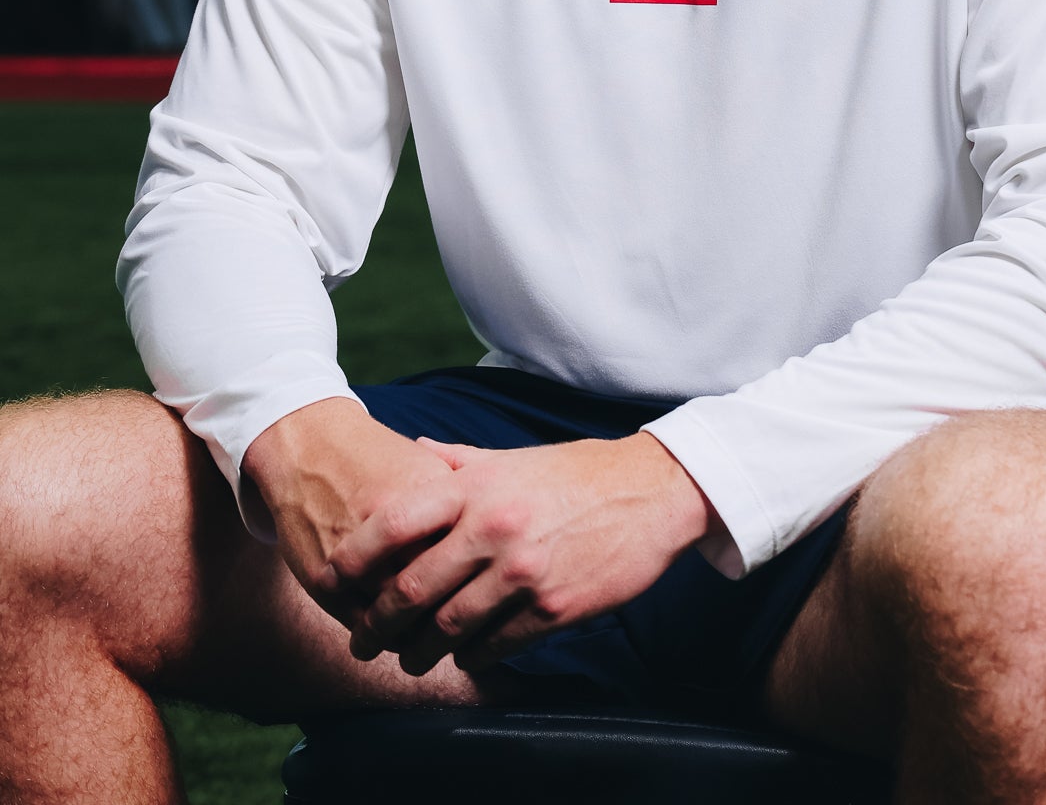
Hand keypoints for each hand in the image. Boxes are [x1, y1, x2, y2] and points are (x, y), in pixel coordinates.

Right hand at [241, 398, 456, 623]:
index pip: (467, 564)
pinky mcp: (324, 575)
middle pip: (435, 599)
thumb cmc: (376, 459)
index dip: (474, 592)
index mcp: (433, 500)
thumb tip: (493, 555)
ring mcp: (359, 555)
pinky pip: (358, 621)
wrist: (310, 443)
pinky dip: (374, 634)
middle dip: (445, 625)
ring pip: (396, 621)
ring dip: (408, 639)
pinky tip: (381, 632)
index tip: (474, 602)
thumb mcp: (426, 466)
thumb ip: (461, 506)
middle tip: (449, 635)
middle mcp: (398, 530)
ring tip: (417, 643)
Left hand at [320, 430, 714, 676]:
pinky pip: (494, 645)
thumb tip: (415, 450)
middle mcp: (493, 527)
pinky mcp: (553, 607)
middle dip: (378, 624)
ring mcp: (523, 572)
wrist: (649, 493)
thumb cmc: (575, 473)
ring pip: (449, 626)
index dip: (356, 557)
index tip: (334, 581)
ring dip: (420, 650)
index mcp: (477, 486)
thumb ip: (459, 460)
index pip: (396, 523)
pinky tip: (464, 656)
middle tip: (363, 641)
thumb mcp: (513, 458)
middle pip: (414, 589)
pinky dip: (470, 656)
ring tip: (408, 659)